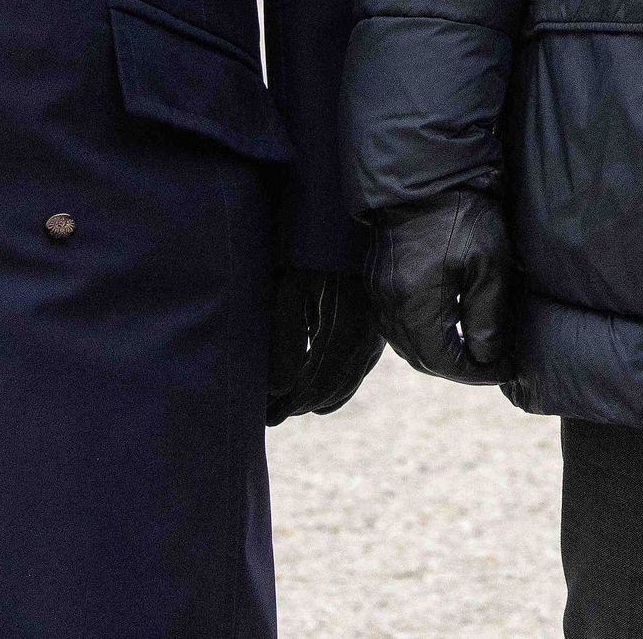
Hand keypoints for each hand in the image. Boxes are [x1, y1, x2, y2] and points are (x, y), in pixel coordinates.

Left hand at [267, 266, 384, 423]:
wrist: (335, 225)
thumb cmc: (309, 252)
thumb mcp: (291, 289)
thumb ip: (286, 338)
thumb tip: (279, 389)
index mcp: (350, 320)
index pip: (322, 375)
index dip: (294, 400)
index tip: (267, 415)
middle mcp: (369, 327)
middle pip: (336, 381)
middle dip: (302, 403)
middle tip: (271, 417)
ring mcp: (375, 327)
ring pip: (350, 377)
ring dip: (319, 398)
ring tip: (289, 409)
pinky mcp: (373, 325)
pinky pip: (358, 366)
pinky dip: (339, 387)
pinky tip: (321, 400)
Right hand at [369, 190, 512, 382]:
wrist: (425, 173)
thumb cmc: (463, 214)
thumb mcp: (488, 263)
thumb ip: (487, 317)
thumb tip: (487, 358)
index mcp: (414, 304)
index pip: (443, 361)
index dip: (475, 373)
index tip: (503, 371)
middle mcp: (389, 305)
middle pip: (421, 358)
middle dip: (458, 368)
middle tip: (492, 365)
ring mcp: (378, 294)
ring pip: (407, 345)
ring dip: (439, 354)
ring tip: (474, 351)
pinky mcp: (377, 281)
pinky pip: (397, 325)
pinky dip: (422, 335)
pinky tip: (447, 328)